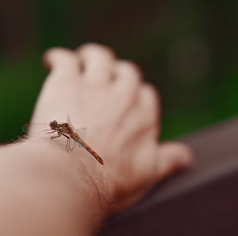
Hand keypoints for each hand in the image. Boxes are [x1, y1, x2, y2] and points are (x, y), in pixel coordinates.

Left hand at [30, 43, 192, 212]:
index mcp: (144, 115)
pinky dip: (57, 58)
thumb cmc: (109, 180)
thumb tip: (187, 156)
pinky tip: (51, 61)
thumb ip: (168, 161)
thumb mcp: (147, 174)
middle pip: (126, 71)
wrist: (71, 176)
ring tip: (81, 60)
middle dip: (117, 72)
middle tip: (105, 79)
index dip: (135, 96)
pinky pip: (63, 59)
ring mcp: (94, 85)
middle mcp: (123, 94)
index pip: (145, 94)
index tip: (125, 102)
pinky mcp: (65, 81)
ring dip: (91, 56)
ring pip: (98, 57)